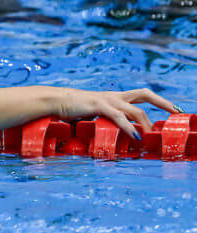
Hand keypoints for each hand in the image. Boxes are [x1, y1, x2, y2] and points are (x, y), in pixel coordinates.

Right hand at [52, 87, 180, 137]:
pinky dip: (129, 127)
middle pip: (145, 95)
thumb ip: (106, 122)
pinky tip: (135, 135)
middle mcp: (115, 96)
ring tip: (151, 136)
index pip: (142, 95)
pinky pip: (119, 117)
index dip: (159, 101)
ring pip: (135, 110)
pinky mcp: (99, 105)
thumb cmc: (72, 110)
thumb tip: (114, 138)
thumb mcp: (93, 115)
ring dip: (146, 124)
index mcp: (115, 97)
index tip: (174, 109)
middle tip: (176, 113)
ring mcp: (108, 100)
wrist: (55, 101)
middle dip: (163, 103)